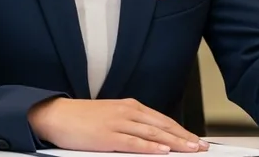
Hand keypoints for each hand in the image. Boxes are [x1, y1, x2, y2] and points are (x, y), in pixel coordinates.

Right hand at [28, 97, 209, 153]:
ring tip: (190, 149)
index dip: (182, 130)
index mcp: (131, 107)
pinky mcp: (108, 136)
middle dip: (184, 137)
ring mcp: (119, 123)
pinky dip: (150, 147)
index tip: (196, 138)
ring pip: (153, 134)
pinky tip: (163, 151)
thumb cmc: (83, 118)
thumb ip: (132, 124)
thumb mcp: (113, 116)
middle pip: (163, 126)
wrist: (57, 114)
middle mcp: (129, 112)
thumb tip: (153, 137)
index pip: (163, 120)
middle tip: (201, 146)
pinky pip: (133, 142)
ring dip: (174, 142)